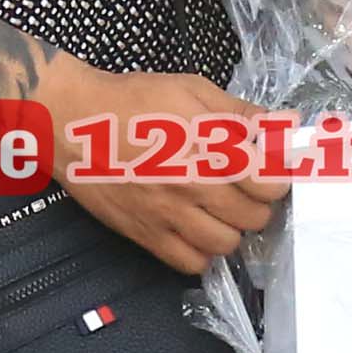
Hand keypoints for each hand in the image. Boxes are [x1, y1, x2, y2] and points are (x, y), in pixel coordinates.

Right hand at [35, 56, 286, 275]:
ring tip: (221, 209)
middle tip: (245, 187)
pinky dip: (202, 252)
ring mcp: (169, 214)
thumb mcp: (191, 88)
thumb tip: (280, 126)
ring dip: (232, 228)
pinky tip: (197, 229)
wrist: (71, 122)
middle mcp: (192, 185)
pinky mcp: (146, 234)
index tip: (269, 168)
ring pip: (227, 244)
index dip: (278, 175)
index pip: (271, 182)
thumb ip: (240, 111)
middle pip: (255, 217)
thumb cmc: (130, 101)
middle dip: (258, 202)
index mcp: (208, 146)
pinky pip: (191, 264)